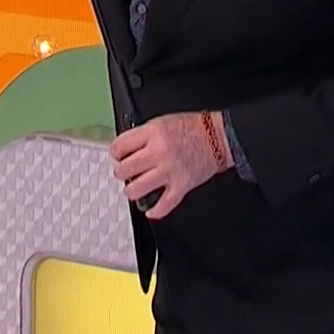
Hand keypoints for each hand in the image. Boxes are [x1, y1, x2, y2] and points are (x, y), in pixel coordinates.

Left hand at [109, 112, 230, 218]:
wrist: (217, 137)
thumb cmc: (191, 128)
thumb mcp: (161, 122)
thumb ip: (141, 136)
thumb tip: (124, 150)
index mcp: (152, 133)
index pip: (119, 147)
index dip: (116, 153)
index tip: (118, 156)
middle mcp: (159, 152)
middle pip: (124, 169)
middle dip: (121, 172)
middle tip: (126, 172)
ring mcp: (170, 171)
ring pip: (137, 189)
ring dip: (132, 191)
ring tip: (135, 187)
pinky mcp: (182, 186)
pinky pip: (164, 205)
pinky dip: (155, 211)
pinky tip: (150, 210)